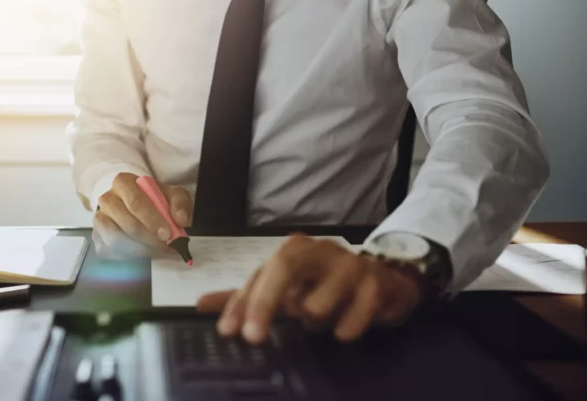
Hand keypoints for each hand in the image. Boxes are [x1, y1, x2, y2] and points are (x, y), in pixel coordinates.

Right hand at [93, 173, 192, 260]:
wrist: (137, 205)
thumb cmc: (155, 200)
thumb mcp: (172, 194)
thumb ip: (180, 203)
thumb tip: (180, 219)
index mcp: (124, 182)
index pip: (136, 203)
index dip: (152, 220)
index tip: (167, 234)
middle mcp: (107, 198)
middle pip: (127, 223)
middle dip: (149, 238)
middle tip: (166, 247)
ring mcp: (100, 218)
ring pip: (117, 240)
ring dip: (141, 249)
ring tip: (156, 251)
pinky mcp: (98, 236)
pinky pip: (111, 251)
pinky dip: (129, 256)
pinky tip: (143, 253)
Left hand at [195, 234, 422, 342]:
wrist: (386, 282)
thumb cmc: (326, 285)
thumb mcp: (285, 291)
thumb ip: (246, 297)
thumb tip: (200, 304)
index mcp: (293, 251)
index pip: (260, 272)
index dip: (241, 302)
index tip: (228, 331)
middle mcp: (318, 250)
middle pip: (284, 266)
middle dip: (265, 302)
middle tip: (254, 337)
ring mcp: (349, 263)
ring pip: (320, 299)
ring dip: (316, 319)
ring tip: (322, 320)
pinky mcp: (377, 281)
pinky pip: (356, 312)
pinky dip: (348, 326)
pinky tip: (346, 329)